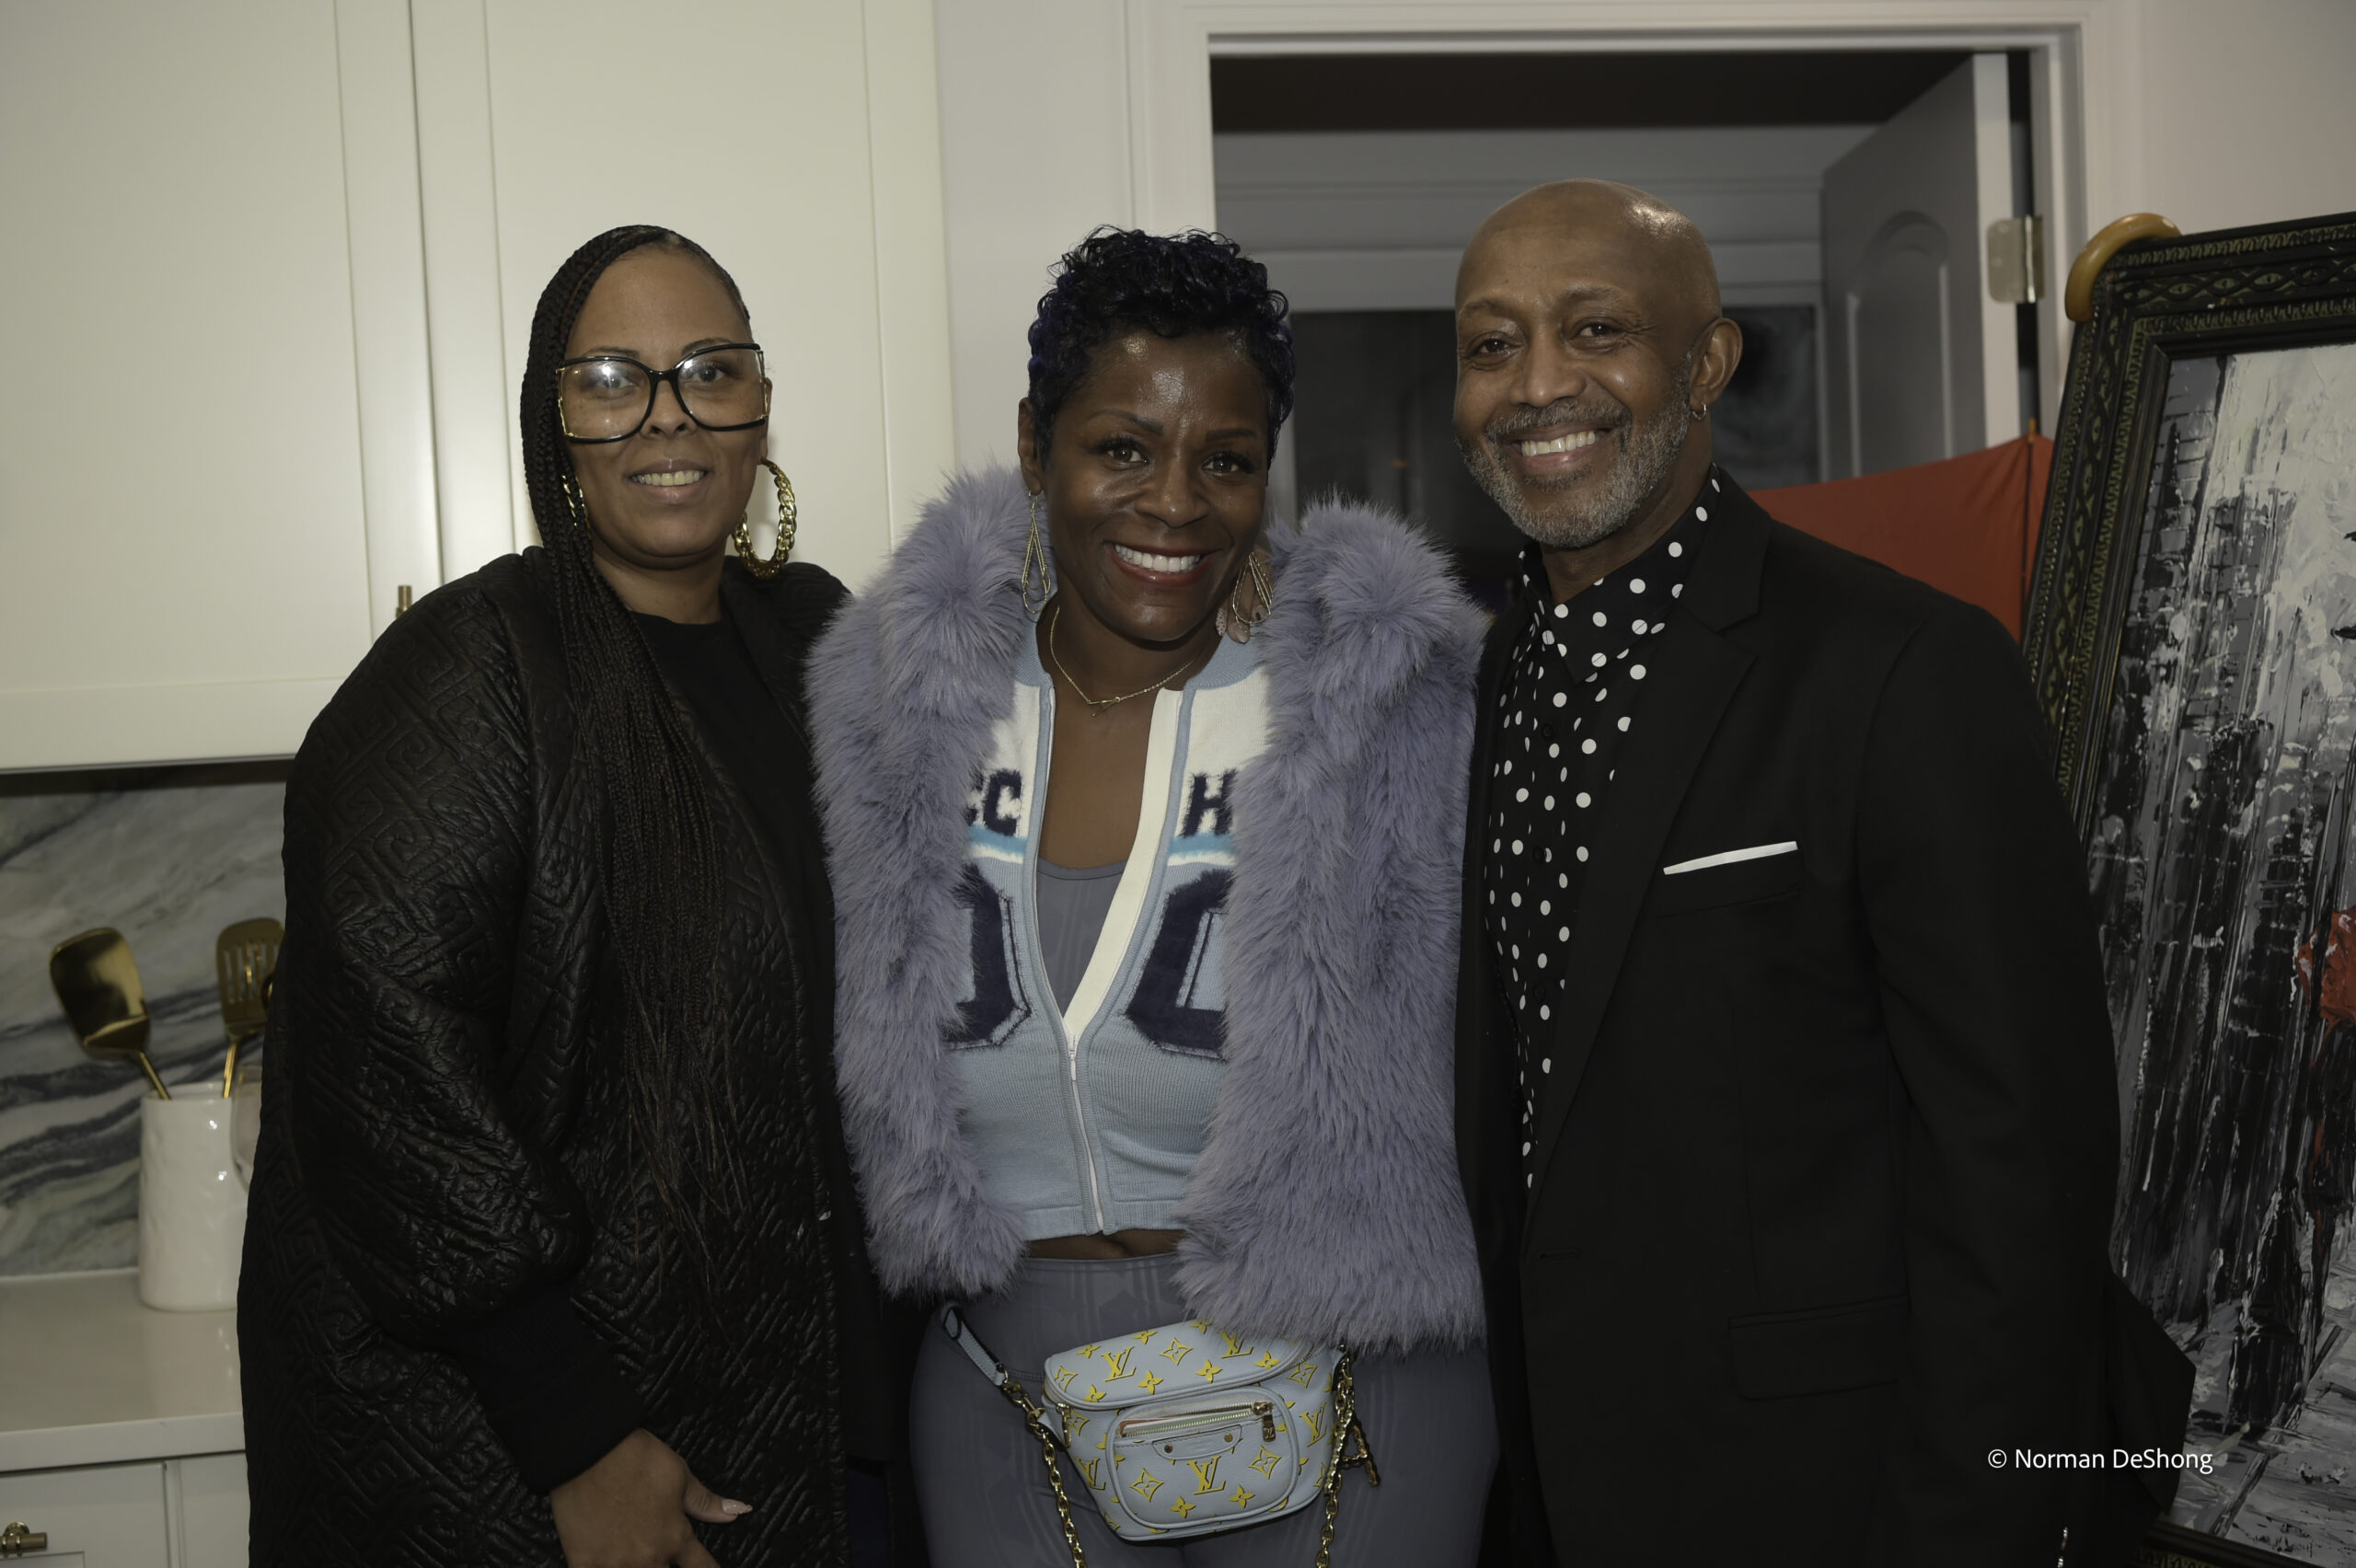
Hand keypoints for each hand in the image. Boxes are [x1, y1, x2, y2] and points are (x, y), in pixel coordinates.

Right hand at [550, 1428, 748, 1567]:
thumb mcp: (679, 1475)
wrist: (587, 1450)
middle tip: (661, 1550)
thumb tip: (737, 1512)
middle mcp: (647, 1559)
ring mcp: (613, 1565)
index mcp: (674, 1538)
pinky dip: (606, 1566)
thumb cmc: (635, 1458)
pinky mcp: (583, 1562)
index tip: (707, 1567)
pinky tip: (609, 1558)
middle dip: (668, 1565)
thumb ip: (706, 1503)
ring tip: (634, 1551)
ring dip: (639, 1566)